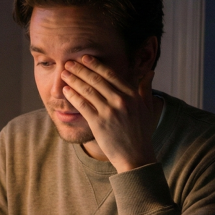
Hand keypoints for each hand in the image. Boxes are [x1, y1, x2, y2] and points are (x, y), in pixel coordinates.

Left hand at [61, 56, 157, 172]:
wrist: (136, 157)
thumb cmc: (141, 133)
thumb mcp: (148, 108)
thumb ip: (146, 89)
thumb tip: (150, 73)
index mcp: (133, 95)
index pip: (111, 74)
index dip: (96, 65)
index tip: (85, 58)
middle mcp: (121, 101)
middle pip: (97, 80)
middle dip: (81, 69)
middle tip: (69, 62)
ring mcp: (110, 112)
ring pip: (88, 90)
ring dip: (74, 80)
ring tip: (64, 74)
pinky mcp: (99, 123)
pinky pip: (83, 106)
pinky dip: (73, 96)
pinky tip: (66, 91)